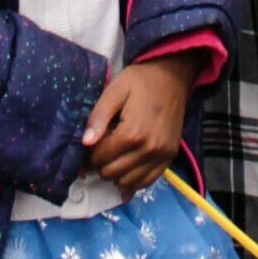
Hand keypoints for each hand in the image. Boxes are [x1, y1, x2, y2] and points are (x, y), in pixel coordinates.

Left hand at [80, 54, 200, 196]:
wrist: (172, 76)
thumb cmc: (140, 81)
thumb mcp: (115, 90)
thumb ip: (99, 117)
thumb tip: (85, 143)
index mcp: (132, 133)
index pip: (101, 157)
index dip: (91, 152)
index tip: (92, 143)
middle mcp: (148, 149)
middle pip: (112, 172)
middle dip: (102, 163)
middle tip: (102, 148)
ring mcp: (161, 155)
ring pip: (128, 181)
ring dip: (116, 173)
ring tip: (115, 156)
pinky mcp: (170, 157)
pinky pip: (148, 181)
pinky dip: (134, 180)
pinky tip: (127, 170)